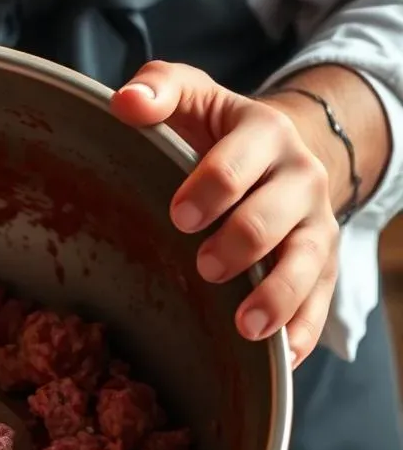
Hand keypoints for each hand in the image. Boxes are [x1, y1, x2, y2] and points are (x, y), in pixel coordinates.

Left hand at [110, 61, 339, 365]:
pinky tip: (281, 359)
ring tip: (247, 326)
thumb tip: (125, 102)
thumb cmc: (215, 134)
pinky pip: (321, 304)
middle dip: (240, 244)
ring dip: (277, 297)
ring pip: (308, 265)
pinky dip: (303, 333)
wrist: (276, 154)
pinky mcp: (323, 267)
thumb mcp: (191, 98)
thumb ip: (159, 90)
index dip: (211, 188)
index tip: (181, 216)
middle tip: (204, 267)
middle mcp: (299, 179)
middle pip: (274, 219)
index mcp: (264, 134)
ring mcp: (316, 226)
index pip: (240, 162)